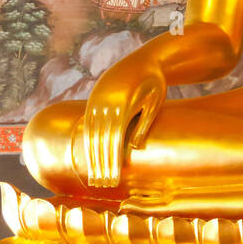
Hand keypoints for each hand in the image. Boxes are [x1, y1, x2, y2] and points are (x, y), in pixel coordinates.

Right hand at [82, 51, 165, 187]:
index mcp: (123, 102)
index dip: (113, 161)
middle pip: (100, 138)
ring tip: (95, 176)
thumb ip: (144, 124)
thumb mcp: (155, 102)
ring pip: (91, 132)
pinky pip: (88, 123)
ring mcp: (97, 98)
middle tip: (103, 185)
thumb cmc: (155, 83)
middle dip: (101, 163)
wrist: (145, 58)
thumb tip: (134, 148)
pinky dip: (88, 142)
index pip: (115, 139)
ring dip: (92, 156)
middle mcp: (106, 101)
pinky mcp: (94, 97)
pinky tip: (89, 156)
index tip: (114, 180)